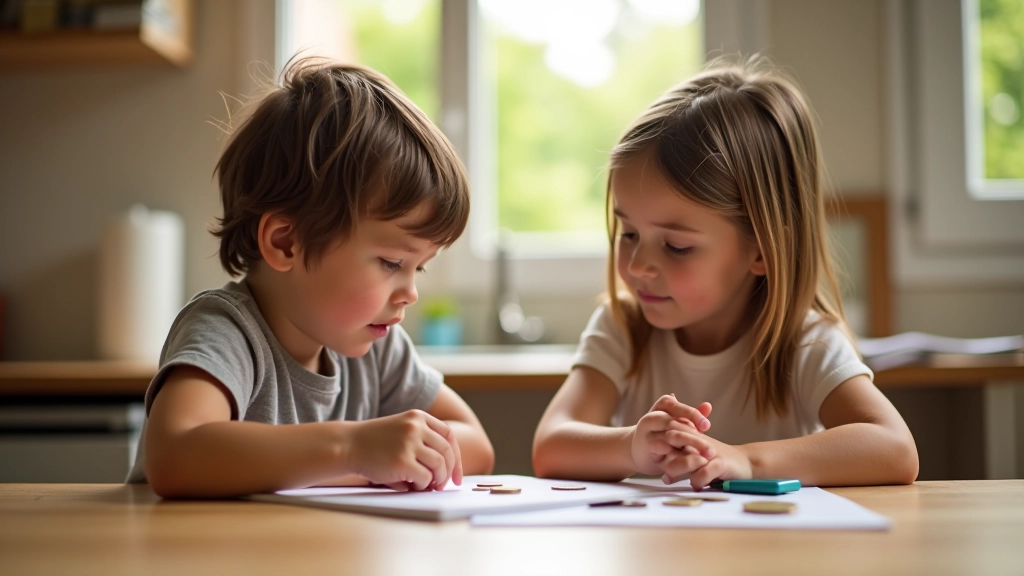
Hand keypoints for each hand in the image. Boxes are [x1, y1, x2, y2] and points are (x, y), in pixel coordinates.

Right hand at [345, 410, 462, 491]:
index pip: (448, 436)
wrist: (347, 445)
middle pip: (446, 452)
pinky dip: (422, 485)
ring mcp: (410, 443)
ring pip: (439, 465)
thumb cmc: (374, 444)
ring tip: (426, 486)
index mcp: (418, 417)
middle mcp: (416, 427)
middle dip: (448, 472)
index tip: (455, 475)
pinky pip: (425, 478)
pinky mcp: (402, 461)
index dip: (455, 457)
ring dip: (436, 480)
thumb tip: (446, 472)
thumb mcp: (401, 431)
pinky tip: (411, 486)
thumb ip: (422, 443)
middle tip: (442, 485)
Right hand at [630, 395, 713, 475]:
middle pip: (674, 422)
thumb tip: (708, 406)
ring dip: (689, 445)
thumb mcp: (675, 423)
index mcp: (661, 407)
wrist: (639, 450)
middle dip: (694, 435)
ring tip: (704, 456)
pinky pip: (662, 449)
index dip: (691, 414)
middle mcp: (652, 417)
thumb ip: (691, 416)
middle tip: (711, 448)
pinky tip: (690, 460)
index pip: (675, 405)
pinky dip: (677, 455)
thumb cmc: (661, 434)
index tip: (707, 426)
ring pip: (670, 436)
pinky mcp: (647, 447)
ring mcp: (647, 432)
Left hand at [664, 437, 752, 489]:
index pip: (669, 432)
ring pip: (687, 457)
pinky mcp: (721, 464)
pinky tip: (695, 486)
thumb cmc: (718, 461)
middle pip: (674, 440)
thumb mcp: (698, 457)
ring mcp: (710, 452)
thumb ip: (681, 461)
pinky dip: (697, 481)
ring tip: (670, 480)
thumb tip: (664, 475)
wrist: (746, 463)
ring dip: (676, 470)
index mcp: (692, 436)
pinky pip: (704, 472)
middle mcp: (699, 441)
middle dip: (664, 454)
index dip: (658, 443)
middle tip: (661, 470)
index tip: (651, 457)